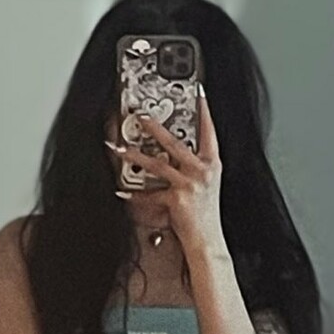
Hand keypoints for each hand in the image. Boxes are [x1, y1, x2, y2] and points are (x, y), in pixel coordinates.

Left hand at [110, 91, 225, 259]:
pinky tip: (122, 191)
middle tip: (141, 117)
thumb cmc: (205, 215)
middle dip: (155, 128)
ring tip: (120, 148)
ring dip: (135, 155)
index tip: (198, 93)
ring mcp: (189, 184)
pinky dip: (134, 194)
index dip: (204, 110)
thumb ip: (191, 167)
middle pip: (174, 142)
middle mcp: (202, 171)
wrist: (207, 240)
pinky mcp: (176, 199)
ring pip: (157, 163)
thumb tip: (169, 154)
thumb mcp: (206, 185)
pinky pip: (150, 193)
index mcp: (212, 164)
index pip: (209, 131)